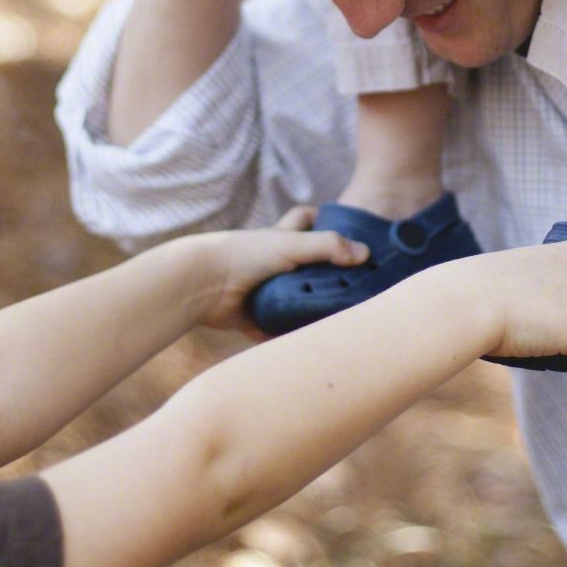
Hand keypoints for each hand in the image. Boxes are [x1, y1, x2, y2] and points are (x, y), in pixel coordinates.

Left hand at [180, 208, 366, 335]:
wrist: (202, 284)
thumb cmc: (244, 255)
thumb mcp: (291, 244)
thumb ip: (328, 246)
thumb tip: (364, 254)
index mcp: (280, 239)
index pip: (304, 220)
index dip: (321, 219)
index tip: (345, 230)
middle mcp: (272, 263)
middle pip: (304, 265)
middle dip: (324, 275)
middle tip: (354, 286)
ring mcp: (262, 290)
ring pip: (292, 300)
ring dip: (308, 309)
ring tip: (341, 321)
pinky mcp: (253, 318)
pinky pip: (274, 331)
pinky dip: (287, 338)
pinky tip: (310, 347)